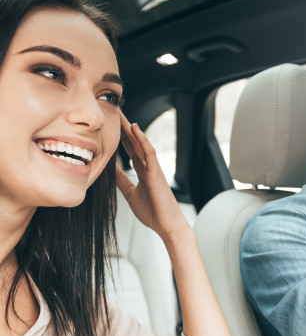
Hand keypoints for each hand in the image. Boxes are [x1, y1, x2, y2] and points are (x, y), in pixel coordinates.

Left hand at [116, 112, 189, 240]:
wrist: (167, 225)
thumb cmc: (152, 212)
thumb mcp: (130, 193)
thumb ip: (121, 180)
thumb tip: (108, 169)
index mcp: (142, 171)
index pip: (129, 149)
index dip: (120, 136)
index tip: (111, 123)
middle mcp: (148, 166)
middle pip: (134, 142)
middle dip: (124, 127)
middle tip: (114, 110)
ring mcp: (153, 168)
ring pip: (140, 143)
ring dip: (131, 128)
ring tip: (122, 113)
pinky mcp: (157, 172)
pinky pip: (149, 152)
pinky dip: (143, 139)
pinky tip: (135, 128)